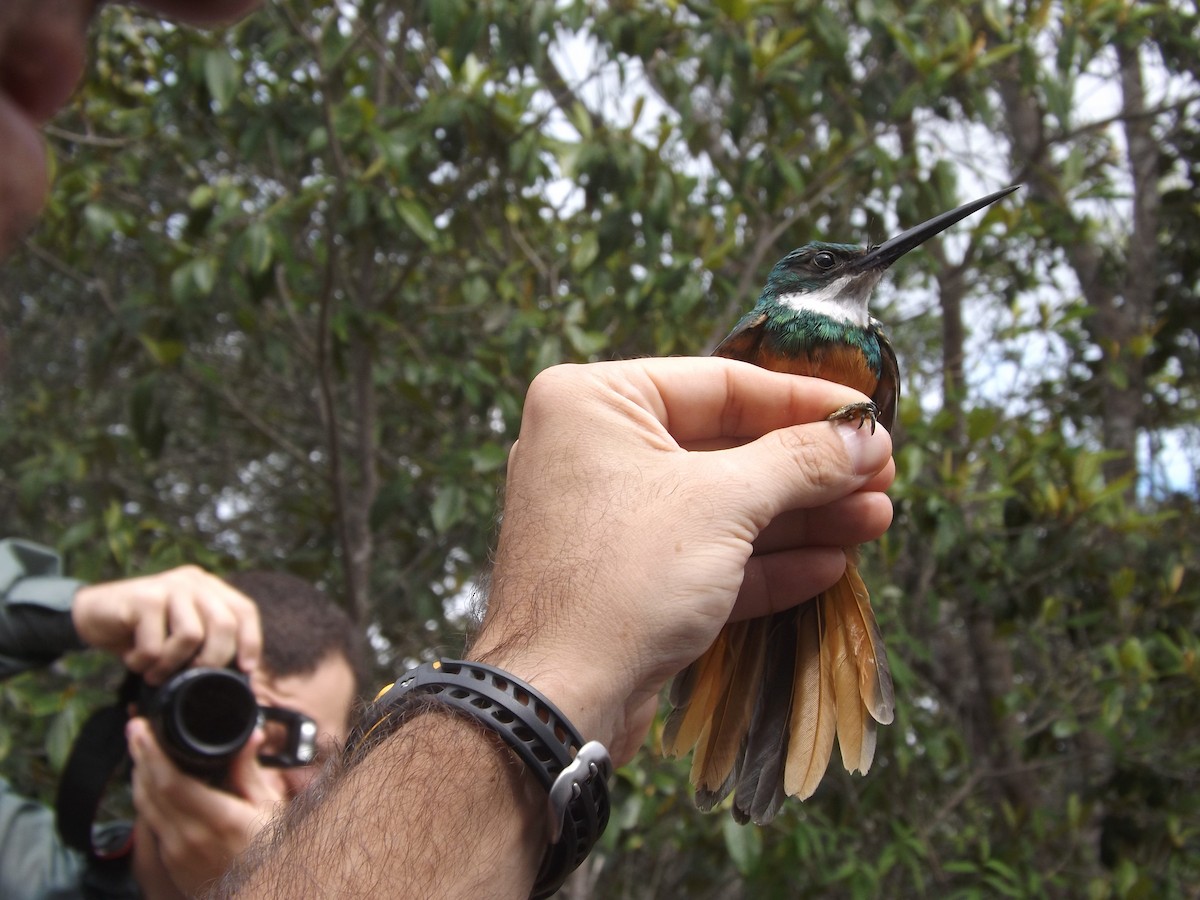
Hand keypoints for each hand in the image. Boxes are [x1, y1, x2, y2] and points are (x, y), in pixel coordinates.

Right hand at [72, 566, 260, 683]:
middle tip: (190, 680)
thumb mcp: (178, 635)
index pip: (245, 611)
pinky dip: (146, 663)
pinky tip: (135, 661)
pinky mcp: (145, 597)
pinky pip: (157, 644)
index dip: (251, 641)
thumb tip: (239, 677)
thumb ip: (205, 643)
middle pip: (225, 624)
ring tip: (155, 672)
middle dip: (211, 661)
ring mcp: (170, 586)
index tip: (246, 670)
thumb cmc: (140, 633)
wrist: (90, 615)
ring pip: (192, 635)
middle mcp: (194, 582)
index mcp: (209, 588)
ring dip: (173, 665)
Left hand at [127, 717, 287, 897]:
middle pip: (149, 792)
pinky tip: (151, 784)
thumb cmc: (271, 854)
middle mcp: (190, 838)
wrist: (260, 899)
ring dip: (139, 777)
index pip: (170, 783)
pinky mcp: (171, 862)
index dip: (151, 753)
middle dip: (139, 757)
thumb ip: (251, 772)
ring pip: (144, 808)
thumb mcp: (271, 809)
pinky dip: (146, 799)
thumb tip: (251, 736)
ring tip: (140, 751)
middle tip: (136, 730)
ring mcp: (177, 853)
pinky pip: (151, 823)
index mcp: (218, 820)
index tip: (142, 730)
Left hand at [471, 358, 893, 763]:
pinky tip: (830, 565)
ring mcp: (610, 520)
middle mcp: (596, 452)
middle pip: (727, 447)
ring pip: (723, 507)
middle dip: (809, 469)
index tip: (865, 416)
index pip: (720, 383)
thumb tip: (864, 437)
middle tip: (882, 474)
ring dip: (801, 517)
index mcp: (595, 403)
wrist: (557, 701)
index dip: (803, 402)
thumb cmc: (624, 578)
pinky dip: (765, 562)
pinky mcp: (627, 580)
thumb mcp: (722, 503)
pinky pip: (706, 556)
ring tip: (874, 519)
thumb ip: (798, 462)